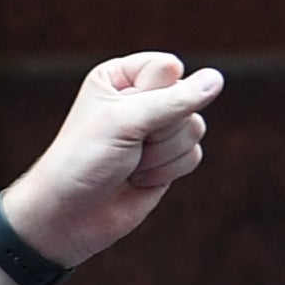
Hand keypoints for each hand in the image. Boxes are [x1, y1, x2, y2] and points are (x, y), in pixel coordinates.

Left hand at [0, 53, 224, 270]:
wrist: (67, 217)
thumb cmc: (84, 161)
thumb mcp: (126, 121)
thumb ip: (175, 99)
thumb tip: (216, 79)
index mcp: (121, 76)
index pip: (168, 67)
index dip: (155, 95)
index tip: (123, 117)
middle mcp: (141, 99)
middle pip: (188, 99)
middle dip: (160, 131)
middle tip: (126, 146)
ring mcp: (156, 131)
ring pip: (195, 128)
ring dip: (162, 155)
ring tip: (129, 164)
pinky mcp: (167, 160)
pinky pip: (194, 155)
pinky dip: (167, 171)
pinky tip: (138, 180)